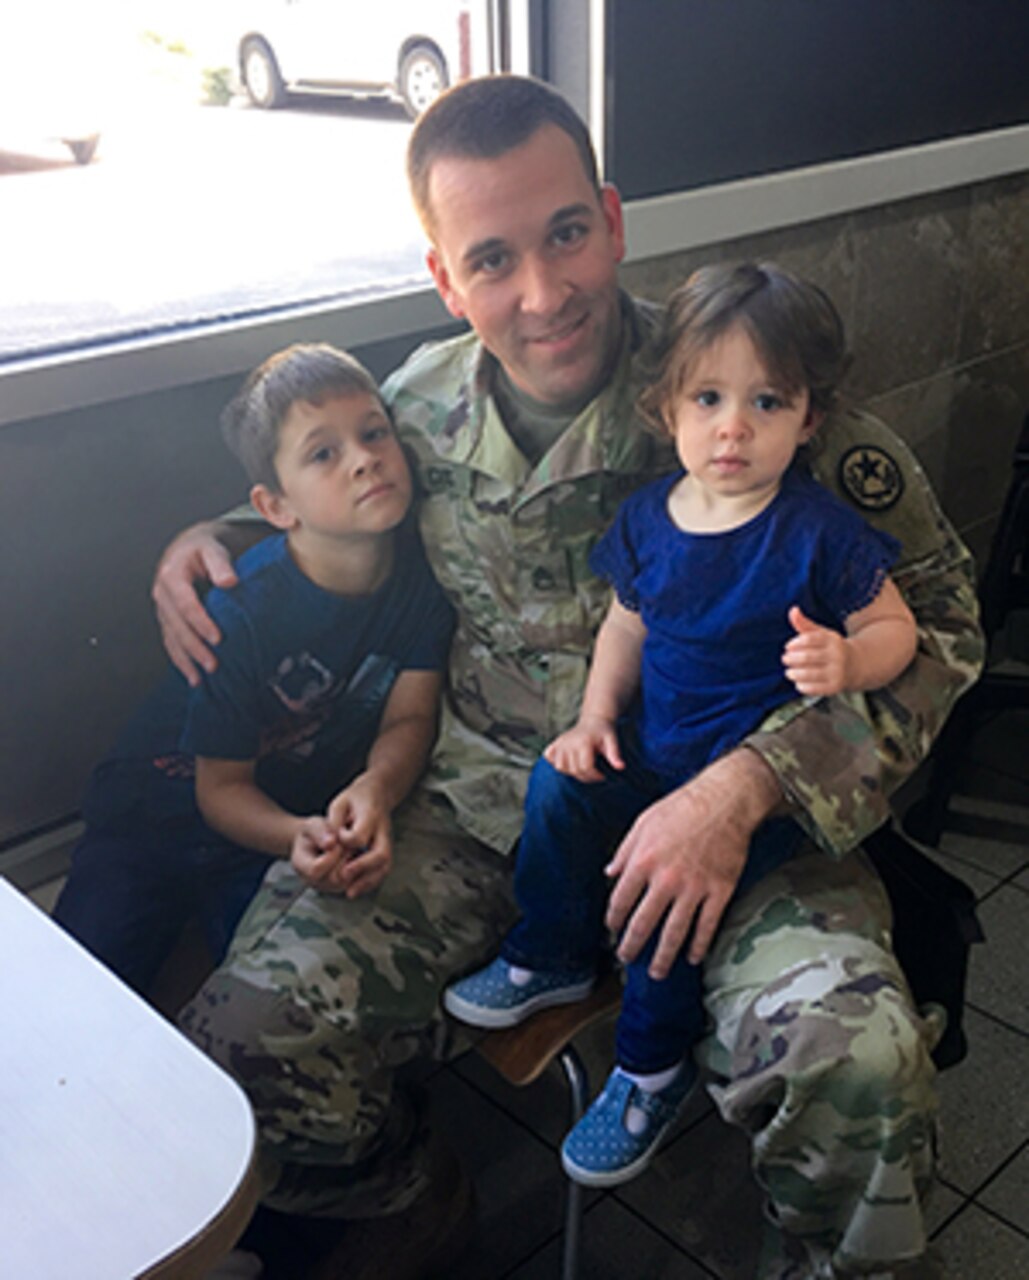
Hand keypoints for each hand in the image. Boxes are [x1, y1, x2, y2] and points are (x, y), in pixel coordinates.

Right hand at [152, 523, 237, 685]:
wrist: (188, 549)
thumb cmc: (204, 550)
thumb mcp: (213, 550)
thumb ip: (220, 564)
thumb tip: (229, 581)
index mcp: (172, 574)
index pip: (186, 603)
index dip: (200, 622)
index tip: (217, 638)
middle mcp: (163, 594)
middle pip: (177, 625)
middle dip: (194, 647)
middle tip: (212, 664)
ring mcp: (162, 608)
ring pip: (171, 638)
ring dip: (186, 659)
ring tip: (201, 677)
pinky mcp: (167, 619)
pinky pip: (171, 643)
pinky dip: (180, 661)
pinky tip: (192, 676)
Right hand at [290, 816, 349, 890]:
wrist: (318, 842)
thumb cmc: (314, 832)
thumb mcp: (313, 825)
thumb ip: (319, 832)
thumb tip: (331, 843)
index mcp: (301, 865)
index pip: (316, 868)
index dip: (331, 854)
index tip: (338, 840)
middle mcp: (312, 881)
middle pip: (332, 878)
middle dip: (343, 858)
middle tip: (349, 842)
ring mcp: (326, 887)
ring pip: (345, 882)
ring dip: (352, 863)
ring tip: (351, 847)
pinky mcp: (341, 887)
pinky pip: (353, 883)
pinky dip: (356, 868)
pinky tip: (355, 854)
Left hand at [323, 776, 392, 897]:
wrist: (377, 794)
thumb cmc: (355, 799)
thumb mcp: (340, 804)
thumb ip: (334, 823)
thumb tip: (330, 844)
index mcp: (370, 815)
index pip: (360, 835)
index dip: (346, 840)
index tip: (337, 837)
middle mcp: (382, 830)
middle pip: (380, 854)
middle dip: (362, 868)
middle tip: (343, 875)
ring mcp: (387, 842)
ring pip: (384, 866)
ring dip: (367, 881)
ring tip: (349, 892)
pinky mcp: (385, 850)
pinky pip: (382, 869)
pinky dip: (370, 882)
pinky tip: (355, 890)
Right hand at [544, 716, 623, 781]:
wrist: (594, 720)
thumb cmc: (604, 732)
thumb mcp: (612, 741)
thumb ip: (615, 754)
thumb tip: (620, 767)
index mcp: (583, 742)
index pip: (585, 767)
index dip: (595, 776)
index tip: (602, 776)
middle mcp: (569, 743)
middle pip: (574, 770)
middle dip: (586, 777)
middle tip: (595, 775)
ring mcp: (560, 743)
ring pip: (560, 767)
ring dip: (571, 772)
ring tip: (583, 769)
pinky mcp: (556, 743)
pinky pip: (549, 757)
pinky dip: (555, 762)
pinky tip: (567, 762)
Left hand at [605, 750, 781, 975]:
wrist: (724, 800)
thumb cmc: (682, 807)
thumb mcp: (643, 823)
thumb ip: (624, 851)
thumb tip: (609, 873)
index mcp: (643, 861)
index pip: (620, 901)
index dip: (613, 920)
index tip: (612, 930)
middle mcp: (666, 879)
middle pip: (643, 923)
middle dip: (631, 946)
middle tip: (626, 958)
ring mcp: (694, 888)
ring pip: (674, 933)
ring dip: (663, 957)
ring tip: (656, 972)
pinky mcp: (719, 891)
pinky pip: (707, 926)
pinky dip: (698, 945)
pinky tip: (692, 957)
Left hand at [782, 605, 848, 695]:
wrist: (856, 665)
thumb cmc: (831, 648)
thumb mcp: (821, 633)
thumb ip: (804, 623)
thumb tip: (793, 610)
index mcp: (833, 640)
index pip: (810, 639)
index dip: (795, 643)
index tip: (788, 646)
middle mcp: (837, 656)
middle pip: (808, 657)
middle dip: (792, 659)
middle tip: (785, 659)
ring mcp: (837, 672)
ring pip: (809, 674)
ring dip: (794, 673)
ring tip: (789, 672)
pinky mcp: (835, 687)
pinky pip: (814, 688)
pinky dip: (802, 686)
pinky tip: (798, 682)